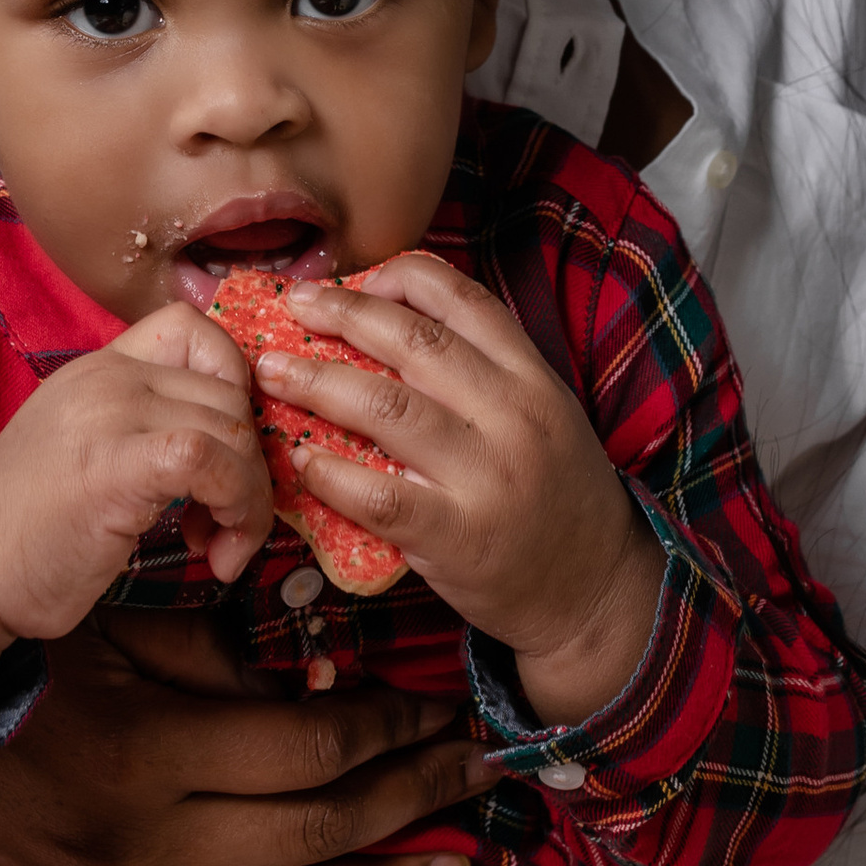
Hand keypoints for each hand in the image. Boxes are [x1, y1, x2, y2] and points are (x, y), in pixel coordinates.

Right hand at [0, 304, 269, 702]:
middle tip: (226, 525)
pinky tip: (214, 551)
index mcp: (101, 368)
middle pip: (230, 393)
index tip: (226, 450)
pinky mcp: (115, 464)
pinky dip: (235, 506)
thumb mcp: (91, 448)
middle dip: (250, 465)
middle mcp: (108, 377)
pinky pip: (209, 460)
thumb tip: (232, 448)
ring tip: (220, 546)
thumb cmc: (32, 529)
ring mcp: (109, 414)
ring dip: (248, 500)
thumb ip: (147, 426)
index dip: (234, 385)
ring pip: (231, 430)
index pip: (193, 330)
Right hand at [0, 612, 501, 865]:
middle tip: (484, 778)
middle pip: (313, 833)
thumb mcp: (93, 629)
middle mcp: (138, 847)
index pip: (312, 748)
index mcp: (148, 751)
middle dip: (414, 804)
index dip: (395, 733)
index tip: (449, 714)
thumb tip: (303, 674)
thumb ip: (201, 652)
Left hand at [261, 259, 663, 721]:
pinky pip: (380, 495)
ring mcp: (485, 476)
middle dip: (341, 313)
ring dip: (317, 382)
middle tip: (292, 306)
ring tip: (272, 371)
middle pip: (413, 340)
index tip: (351, 279)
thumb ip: (481, 373)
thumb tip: (383, 326)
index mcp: (531, 377)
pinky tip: (301, 461)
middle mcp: (512, 416)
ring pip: (387, 408)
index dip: (398, 276)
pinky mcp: (457, 536)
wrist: (593, 589)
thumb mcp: (542, 415)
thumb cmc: (553, 495)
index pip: (462, 298)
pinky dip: (331, 473)